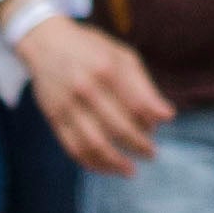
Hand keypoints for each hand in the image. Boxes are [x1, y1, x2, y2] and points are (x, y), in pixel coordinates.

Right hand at [16, 12, 172, 175]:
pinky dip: (91, 163)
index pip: (137, 106)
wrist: (45, 42)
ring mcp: (67, 104)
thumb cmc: (91, 49)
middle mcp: (86, 88)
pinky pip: (73, 148)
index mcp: (108, 69)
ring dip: (115, 162)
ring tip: (130, 170)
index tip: (156, 131)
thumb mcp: (121, 56)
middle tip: (150, 154)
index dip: (150, 123)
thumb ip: (144, 87)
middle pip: (118, 127)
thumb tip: (167, 116)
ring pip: (94, 144)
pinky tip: (106, 168)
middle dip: (138, 145)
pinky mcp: (53, 117)